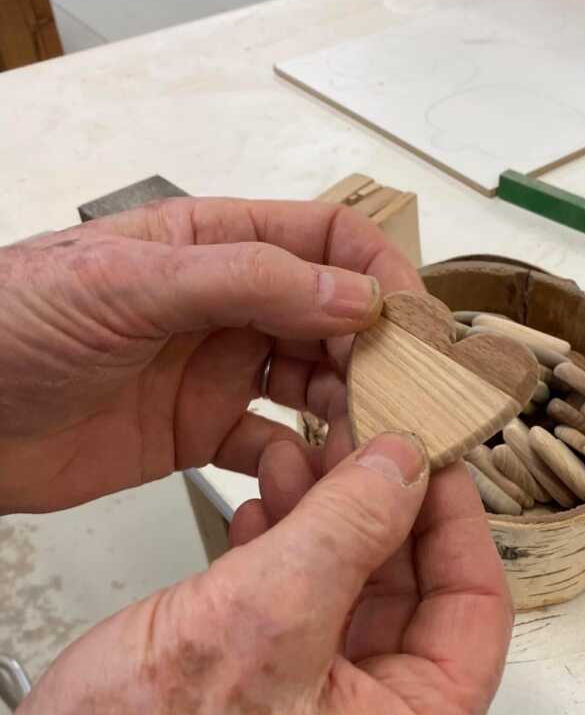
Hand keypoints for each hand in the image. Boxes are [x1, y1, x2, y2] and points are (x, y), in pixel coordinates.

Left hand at [0, 197, 419, 512]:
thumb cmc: (13, 323)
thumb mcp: (130, 284)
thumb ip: (245, 281)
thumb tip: (355, 294)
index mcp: (214, 245)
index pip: (325, 241)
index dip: (379, 273)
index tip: (414, 323)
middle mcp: (226, 304)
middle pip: (333, 317)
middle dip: (376, 351)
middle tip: (405, 397)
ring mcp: (215, 369)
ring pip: (314, 382)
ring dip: (349, 407)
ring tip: (371, 439)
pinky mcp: (198, 432)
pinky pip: (273, 442)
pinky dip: (302, 458)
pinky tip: (314, 474)